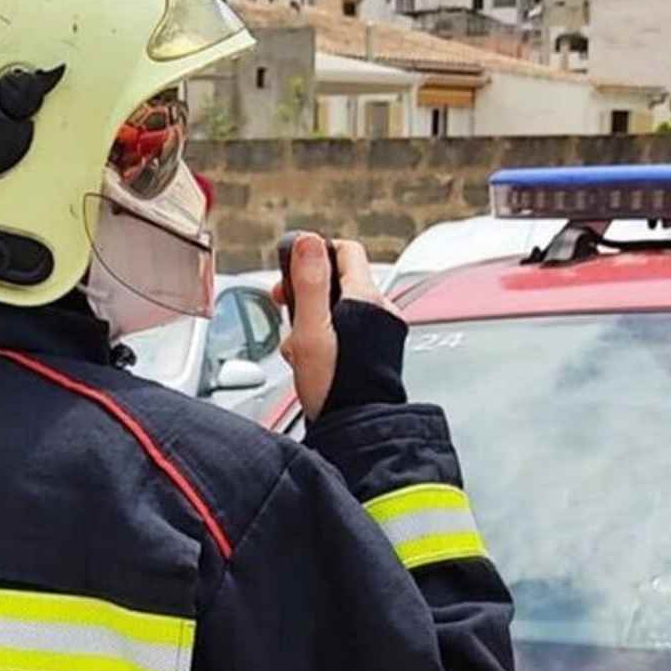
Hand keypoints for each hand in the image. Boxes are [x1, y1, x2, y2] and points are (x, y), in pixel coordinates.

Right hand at [271, 234, 399, 420]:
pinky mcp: (379, 352)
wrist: (357, 429)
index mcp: (366, 298)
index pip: (345, 249)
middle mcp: (381, 310)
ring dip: (315, 320)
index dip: (316, 253)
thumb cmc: (335, 387)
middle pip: (340, 280)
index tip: (294, 271)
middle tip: (286, 308)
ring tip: (299, 346)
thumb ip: (309, 282)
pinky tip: (315, 360)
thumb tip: (309, 241)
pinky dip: (330, 338)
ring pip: (342, 308)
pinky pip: (351, 331)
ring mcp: (383, 332)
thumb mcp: (311, 330)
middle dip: (308, 294)